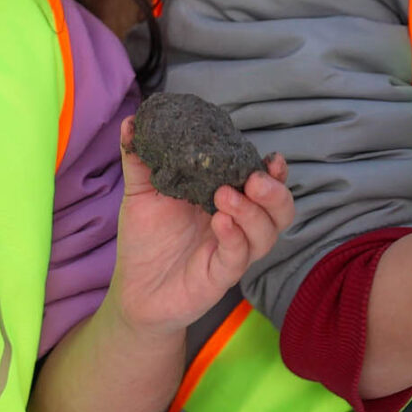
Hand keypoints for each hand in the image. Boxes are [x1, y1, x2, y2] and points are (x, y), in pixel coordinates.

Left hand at [107, 121, 292, 333]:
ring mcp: (231, 252)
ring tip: (225, 195)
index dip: (275, 172)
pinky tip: (219, 221)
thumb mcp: (140, 193)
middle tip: (254, 177)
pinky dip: (234, 238)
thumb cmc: (145, 240)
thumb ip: (139, 159)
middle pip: (279, 210)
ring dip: (252, 212)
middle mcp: (238, 227)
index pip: (264, 184)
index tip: (272, 157)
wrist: (132, 290)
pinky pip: (238, 258)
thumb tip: (132, 121)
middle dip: (275, 191)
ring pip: (265, 234)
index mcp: (227, 202)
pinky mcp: (220, 277)